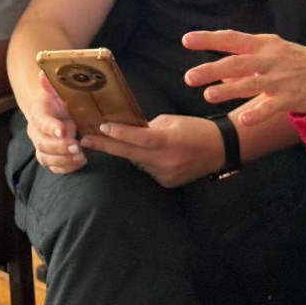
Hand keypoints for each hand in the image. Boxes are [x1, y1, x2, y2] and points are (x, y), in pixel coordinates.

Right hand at [26, 74, 85, 174]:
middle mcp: (36, 132)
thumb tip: (43, 73)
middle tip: (77, 146)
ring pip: (46, 158)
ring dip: (63, 160)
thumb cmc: (56, 100)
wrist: (51, 112)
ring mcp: (42, 146)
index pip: (41, 121)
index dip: (51, 127)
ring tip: (81, 156)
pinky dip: (66, 168)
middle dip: (60, 147)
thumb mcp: (56, 90)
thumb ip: (51, 84)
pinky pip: (54, 168)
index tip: (64, 129)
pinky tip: (80, 163)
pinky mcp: (49, 157)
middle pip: (42, 144)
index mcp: (38, 113)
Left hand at [81, 114, 224, 187]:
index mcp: (167, 141)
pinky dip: (145, 160)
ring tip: (128, 141)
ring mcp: (165, 174)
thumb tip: (130, 129)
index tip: (101, 127)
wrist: (221, 149)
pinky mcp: (167, 183)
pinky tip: (153, 154)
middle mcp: (165, 161)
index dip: (119, 133)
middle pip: (129, 153)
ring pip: (138, 162)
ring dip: (130, 152)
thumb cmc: (196, 129)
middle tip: (84, 140)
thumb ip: (149, 127)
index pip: (139, 138)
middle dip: (106, 146)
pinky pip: (148, 169)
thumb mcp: (172, 121)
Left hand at [183, 29, 305, 123]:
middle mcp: (271, 58)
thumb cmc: (299, 63)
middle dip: (211, 69)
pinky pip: (273, 106)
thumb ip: (245, 63)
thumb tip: (217, 73)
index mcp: (264, 44)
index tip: (186, 40)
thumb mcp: (273, 55)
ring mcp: (282, 78)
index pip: (232, 39)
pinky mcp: (294, 97)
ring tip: (208, 96)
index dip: (208, 39)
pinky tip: (244, 121)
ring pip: (252, 83)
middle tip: (189, 77)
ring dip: (229, 90)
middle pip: (237, 62)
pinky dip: (259, 112)